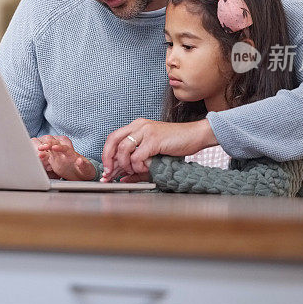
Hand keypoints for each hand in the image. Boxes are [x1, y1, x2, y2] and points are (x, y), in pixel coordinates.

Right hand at [35, 135, 94, 180]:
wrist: (82, 174)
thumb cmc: (85, 170)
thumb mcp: (87, 169)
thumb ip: (83, 165)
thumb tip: (80, 160)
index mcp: (72, 152)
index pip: (64, 146)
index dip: (59, 147)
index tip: (54, 148)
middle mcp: (64, 151)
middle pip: (55, 143)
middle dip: (48, 144)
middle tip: (41, 147)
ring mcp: (58, 154)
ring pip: (49, 147)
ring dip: (43, 147)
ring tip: (38, 150)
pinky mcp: (54, 159)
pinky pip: (47, 155)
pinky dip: (42, 155)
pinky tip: (39, 156)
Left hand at [101, 118, 216, 180]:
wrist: (196, 135)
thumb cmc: (176, 143)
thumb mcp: (153, 152)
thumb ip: (137, 163)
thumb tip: (123, 178)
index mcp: (137, 126)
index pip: (113, 138)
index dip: (107, 155)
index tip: (107, 171)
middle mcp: (139, 125)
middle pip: (113, 140)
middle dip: (108, 159)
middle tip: (110, 174)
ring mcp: (146, 131)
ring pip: (123, 149)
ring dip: (125, 164)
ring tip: (134, 170)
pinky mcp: (154, 139)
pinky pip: (137, 156)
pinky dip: (138, 166)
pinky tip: (145, 168)